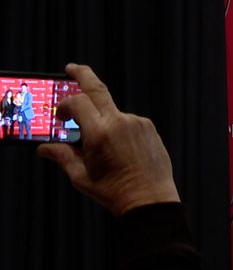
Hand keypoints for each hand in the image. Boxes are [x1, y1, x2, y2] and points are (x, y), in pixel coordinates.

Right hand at [37, 63, 178, 215]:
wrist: (151, 200)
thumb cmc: (114, 191)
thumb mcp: (81, 176)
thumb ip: (62, 156)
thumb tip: (44, 148)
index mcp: (100, 133)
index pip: (76, 102)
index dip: (65, 105)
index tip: (61, 116)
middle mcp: (120, 123)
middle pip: (98, 89)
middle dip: (82, 75)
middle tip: (71, 68)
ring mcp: (138, 123)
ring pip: (113, 113)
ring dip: (103, 122)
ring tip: (107, 150)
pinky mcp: (150, 128)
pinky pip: (129, 122)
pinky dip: (119, 130)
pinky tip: (121, 151)